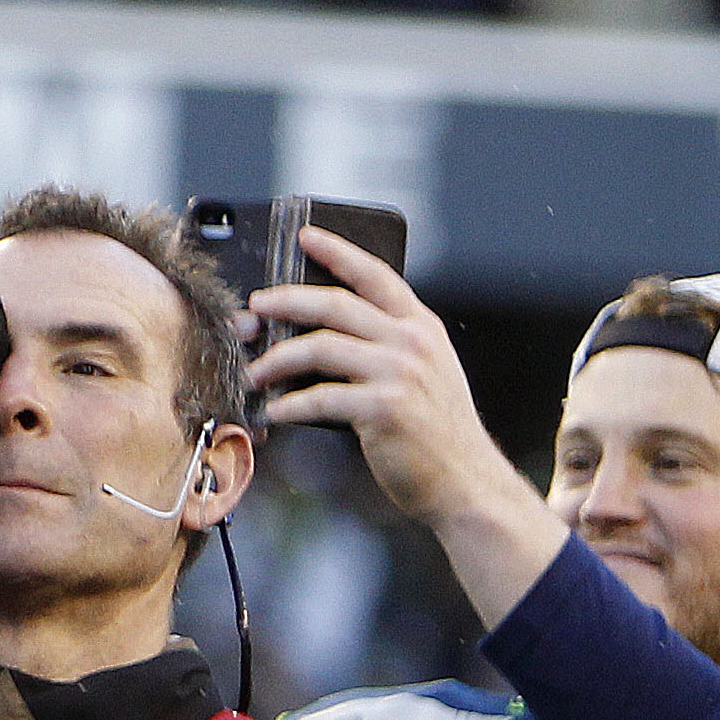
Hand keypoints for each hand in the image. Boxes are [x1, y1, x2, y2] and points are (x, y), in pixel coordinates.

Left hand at [250, 225, 561, 612]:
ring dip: (275, 359)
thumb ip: (384, 346)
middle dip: (284, 301)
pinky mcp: (383, 407)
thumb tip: (312, 333)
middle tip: (253, 308)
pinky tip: (274, 411)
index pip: (376, 276)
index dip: (338, 252)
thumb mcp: (423, 374)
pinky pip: (319, 397)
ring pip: (318, 346)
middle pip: (333, 304)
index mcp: (421, 328)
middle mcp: (412, 342)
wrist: (466, 483)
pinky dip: (289, 405)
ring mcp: (399, 373)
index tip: (305, 236)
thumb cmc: (433, 431)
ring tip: (253, 372)